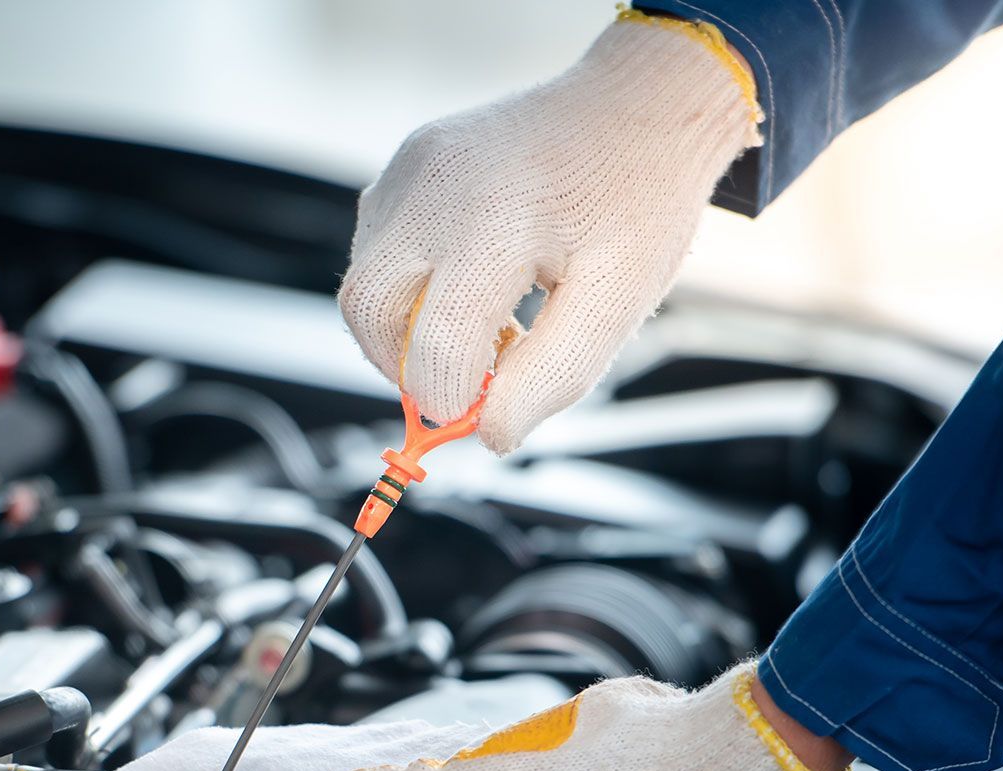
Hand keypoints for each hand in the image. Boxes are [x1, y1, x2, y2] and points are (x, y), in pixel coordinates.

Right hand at [338, 14, 759, 453]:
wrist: (639, 104)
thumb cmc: (636, 202)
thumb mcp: (618, 301)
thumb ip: (553, 375)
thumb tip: (490, 434)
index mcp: (495, 223)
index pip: (436, 345)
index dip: (452, 399)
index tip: (484, 412)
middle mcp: (435, 188)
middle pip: (366, 310)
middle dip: (404, 366)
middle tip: (466, 380)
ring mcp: (411, 167)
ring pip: (364, 280)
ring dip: (407, 327)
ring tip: (487, 327)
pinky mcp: (405, 161)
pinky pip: (377, 244)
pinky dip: (410, 285)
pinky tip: (473, 285)